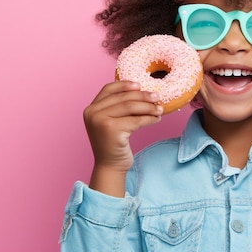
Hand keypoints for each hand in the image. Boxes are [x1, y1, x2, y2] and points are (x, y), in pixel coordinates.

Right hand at [83, 80, 162, 195]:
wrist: (110, 166)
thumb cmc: (113, 143)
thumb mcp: (111, 121)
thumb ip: (117, 107)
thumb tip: (142, 91)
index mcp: (91, 108)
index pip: (108, 89)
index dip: (125, 85)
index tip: (140, 85)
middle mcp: (93, 113)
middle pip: (123, 98)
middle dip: (143, 96)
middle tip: (157, 97)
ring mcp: (100, 121)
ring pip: (131, 107)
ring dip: (148, 107)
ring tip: (159, 109)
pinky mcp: (111, 130)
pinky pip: (136, 120)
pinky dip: (149, 118)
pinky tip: (157, 119)